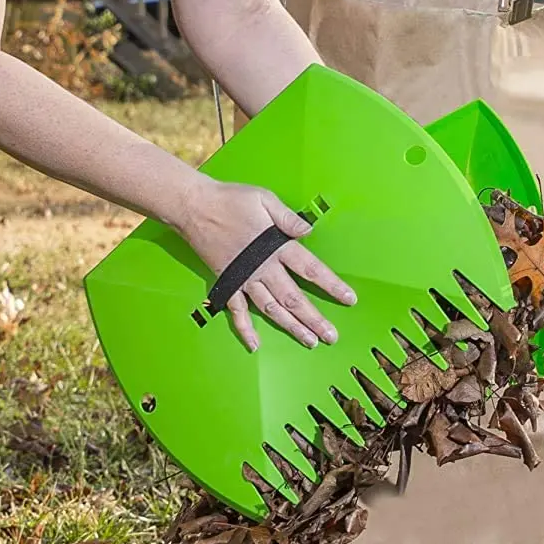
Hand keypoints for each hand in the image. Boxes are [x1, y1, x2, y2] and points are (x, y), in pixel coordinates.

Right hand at [174, 178, 356, 351]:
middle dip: (314, 318)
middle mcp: (262, 267)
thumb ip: (287, 217)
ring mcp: (243, 278)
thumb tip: (308, 231)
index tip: (348, 298)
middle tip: (331, 336)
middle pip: (293, 298)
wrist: (194, 207)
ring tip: (309, 341)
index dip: (331, 285)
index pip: (310, 269)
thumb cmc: (231, 199)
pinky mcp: (227, 282)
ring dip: (290, 326)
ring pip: (271, 308)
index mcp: (275, 246)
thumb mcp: (264, 198)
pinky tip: (255, 344)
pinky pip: (236, 311)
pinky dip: (245, 328)